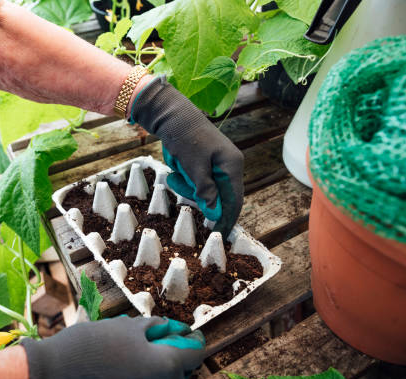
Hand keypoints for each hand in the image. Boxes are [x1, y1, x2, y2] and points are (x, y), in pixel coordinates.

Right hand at [21, 315, 205, 378]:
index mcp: (166, 368)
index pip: (194, 353)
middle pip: (179, 373)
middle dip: (173, 356)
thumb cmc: (88, 349)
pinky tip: (122, 372)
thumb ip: (154, 328)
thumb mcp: (124, 328)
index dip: (192, 340)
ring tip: (133, 355)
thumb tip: (170, 329)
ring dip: (155, 372)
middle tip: (157, 340)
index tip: (189, 333)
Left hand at [130, 76, 243, 237]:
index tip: (218, 236)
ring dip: (187, 185)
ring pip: (204, 190)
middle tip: (178, 180)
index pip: (234, 201)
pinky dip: (185, 179)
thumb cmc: (185, 138)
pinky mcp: (206, 164)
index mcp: (232, 166)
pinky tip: (177, 167)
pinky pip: (197, 182)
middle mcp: (229, 166)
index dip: (226, 219)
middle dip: (196, 194)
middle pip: (217, 197)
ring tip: (175, 170)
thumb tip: (216, 213)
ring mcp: (218, 165)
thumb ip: (206, 191)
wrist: (172, 115)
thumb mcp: (194, 167)